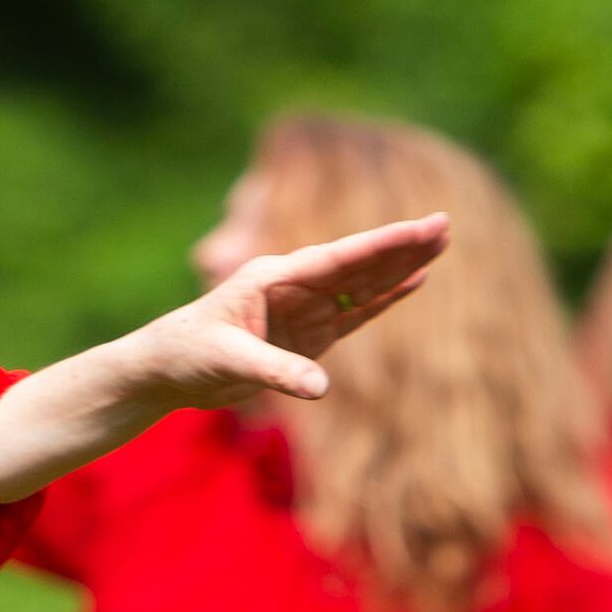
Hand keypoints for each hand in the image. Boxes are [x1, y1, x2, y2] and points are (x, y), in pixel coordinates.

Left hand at [117, 216, 449, 413]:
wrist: (166, 369)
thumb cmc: (187, 354)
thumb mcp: (227, 362)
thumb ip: (275, 371)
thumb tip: (322, 388)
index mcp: (272, 279)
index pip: (337, 259)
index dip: (380, 245)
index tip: (418, 227)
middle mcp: (293, 288)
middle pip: (357, 264)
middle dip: (401, 246)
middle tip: (445, 223)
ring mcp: (303, 311)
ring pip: (361, 285)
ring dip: (400, 267)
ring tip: (440, 244)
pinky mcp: (308, 336)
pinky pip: (354, 313)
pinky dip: (384, 299)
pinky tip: (414, 282)